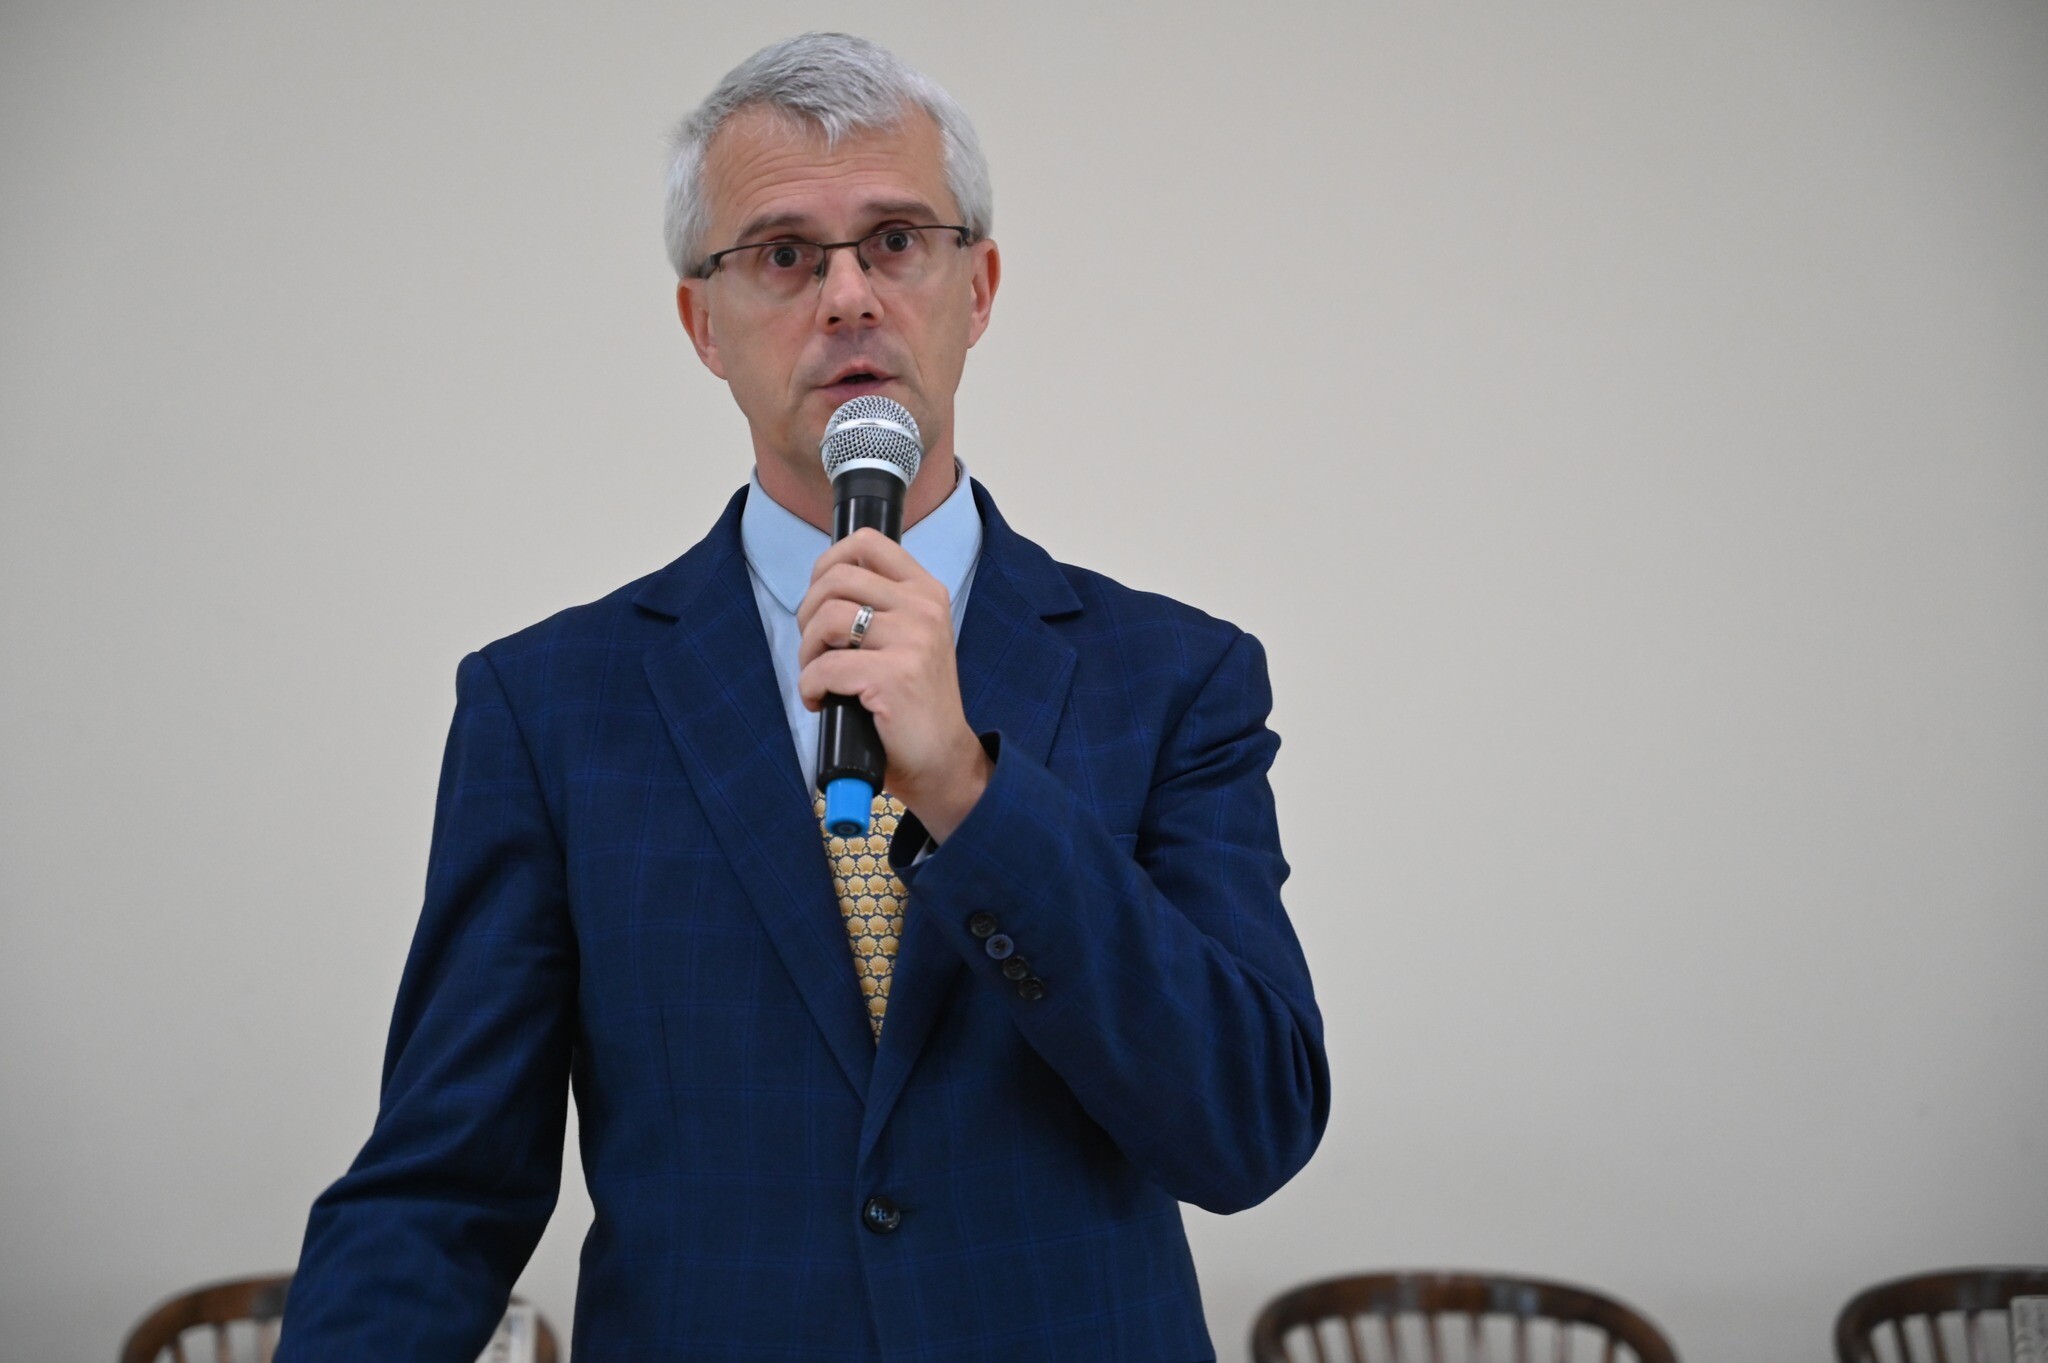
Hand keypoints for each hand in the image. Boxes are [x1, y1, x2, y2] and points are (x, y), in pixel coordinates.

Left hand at [796, 528, 991, 841]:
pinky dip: (809, 687)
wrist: (943, 760)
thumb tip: (823, 586)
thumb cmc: (915, 702)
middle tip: (815, 648)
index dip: (828, 562)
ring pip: (828, 618)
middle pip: (837, 578)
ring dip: (807, 652)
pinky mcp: (894, 677)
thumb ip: (881, 606)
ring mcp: (913, 641)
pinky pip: (825, 667)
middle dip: (808, 612)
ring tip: (817, 677)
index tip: (820, 597)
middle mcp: (924, 609)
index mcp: (927, 592)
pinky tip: (820, 702)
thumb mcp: (910, 638)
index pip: (867, 543)